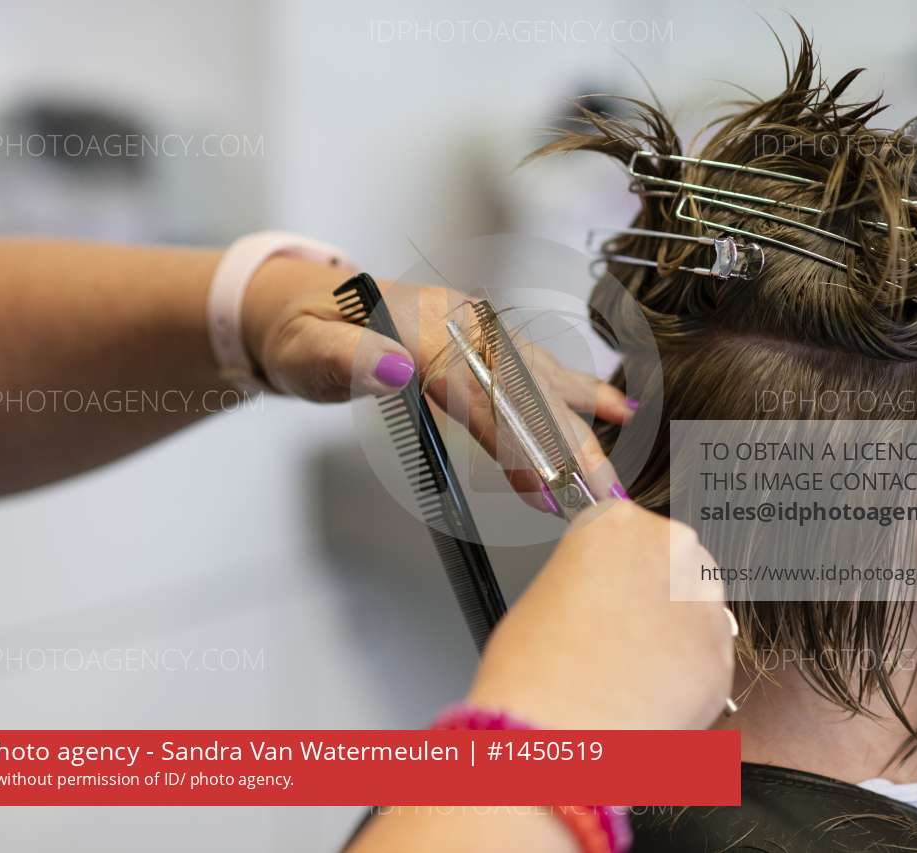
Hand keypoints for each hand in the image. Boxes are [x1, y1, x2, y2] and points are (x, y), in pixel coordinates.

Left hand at [241, 257, 635, 507]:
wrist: (298, 302)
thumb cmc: (298, 332)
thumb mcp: (305, 349)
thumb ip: (348, 359)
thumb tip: (395, 366)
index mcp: (422, 326)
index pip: (479, 391)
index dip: (515, 444)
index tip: (544, 488)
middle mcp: (462, 322)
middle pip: (525, 389)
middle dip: (567, 446)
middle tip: (602, 496)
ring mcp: (478, 328)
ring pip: (543, 380)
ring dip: (583, 428)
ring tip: (618, 467)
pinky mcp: (484, 339)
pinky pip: (539, 366)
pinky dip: (580, 391)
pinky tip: (618, 408)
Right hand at [465, 500, 736, 728]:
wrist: (560, 733)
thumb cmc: (536, 670)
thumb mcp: (545, 597)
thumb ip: (588, 582)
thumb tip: (603, 600)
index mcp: (618, 523)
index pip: (627, 529)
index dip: (617, 567)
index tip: (612, 588)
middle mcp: (672, 549)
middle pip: (674, 564)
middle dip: (656, 598)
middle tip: (621, 636)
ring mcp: (705, 603)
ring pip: (695, 614)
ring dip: (674, 638)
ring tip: (630, 673)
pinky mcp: (723, 656)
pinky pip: (706, 663)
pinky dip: (685, 681)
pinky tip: (648, 698)